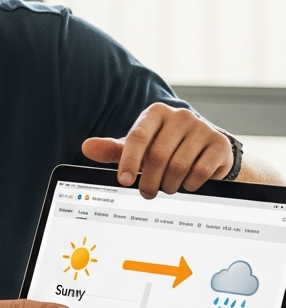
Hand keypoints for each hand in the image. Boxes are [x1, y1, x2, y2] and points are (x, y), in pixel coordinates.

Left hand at [82, 103, 233, 198]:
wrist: (205, 151)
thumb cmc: (163, 149)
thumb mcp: (136, 150)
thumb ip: (112, 150)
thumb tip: (87, 147)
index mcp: (155, 113)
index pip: (137, 138)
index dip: (128, 162)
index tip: (122, 181)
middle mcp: (180, 116)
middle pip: (157, 156)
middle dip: (148, 181)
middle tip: (145, 193)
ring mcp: (203, 128)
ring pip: (178, 166)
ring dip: (168, 185)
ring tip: (166, 188)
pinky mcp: (220, 144)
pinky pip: (200, 172)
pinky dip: (189, 184)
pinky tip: (186, 184)